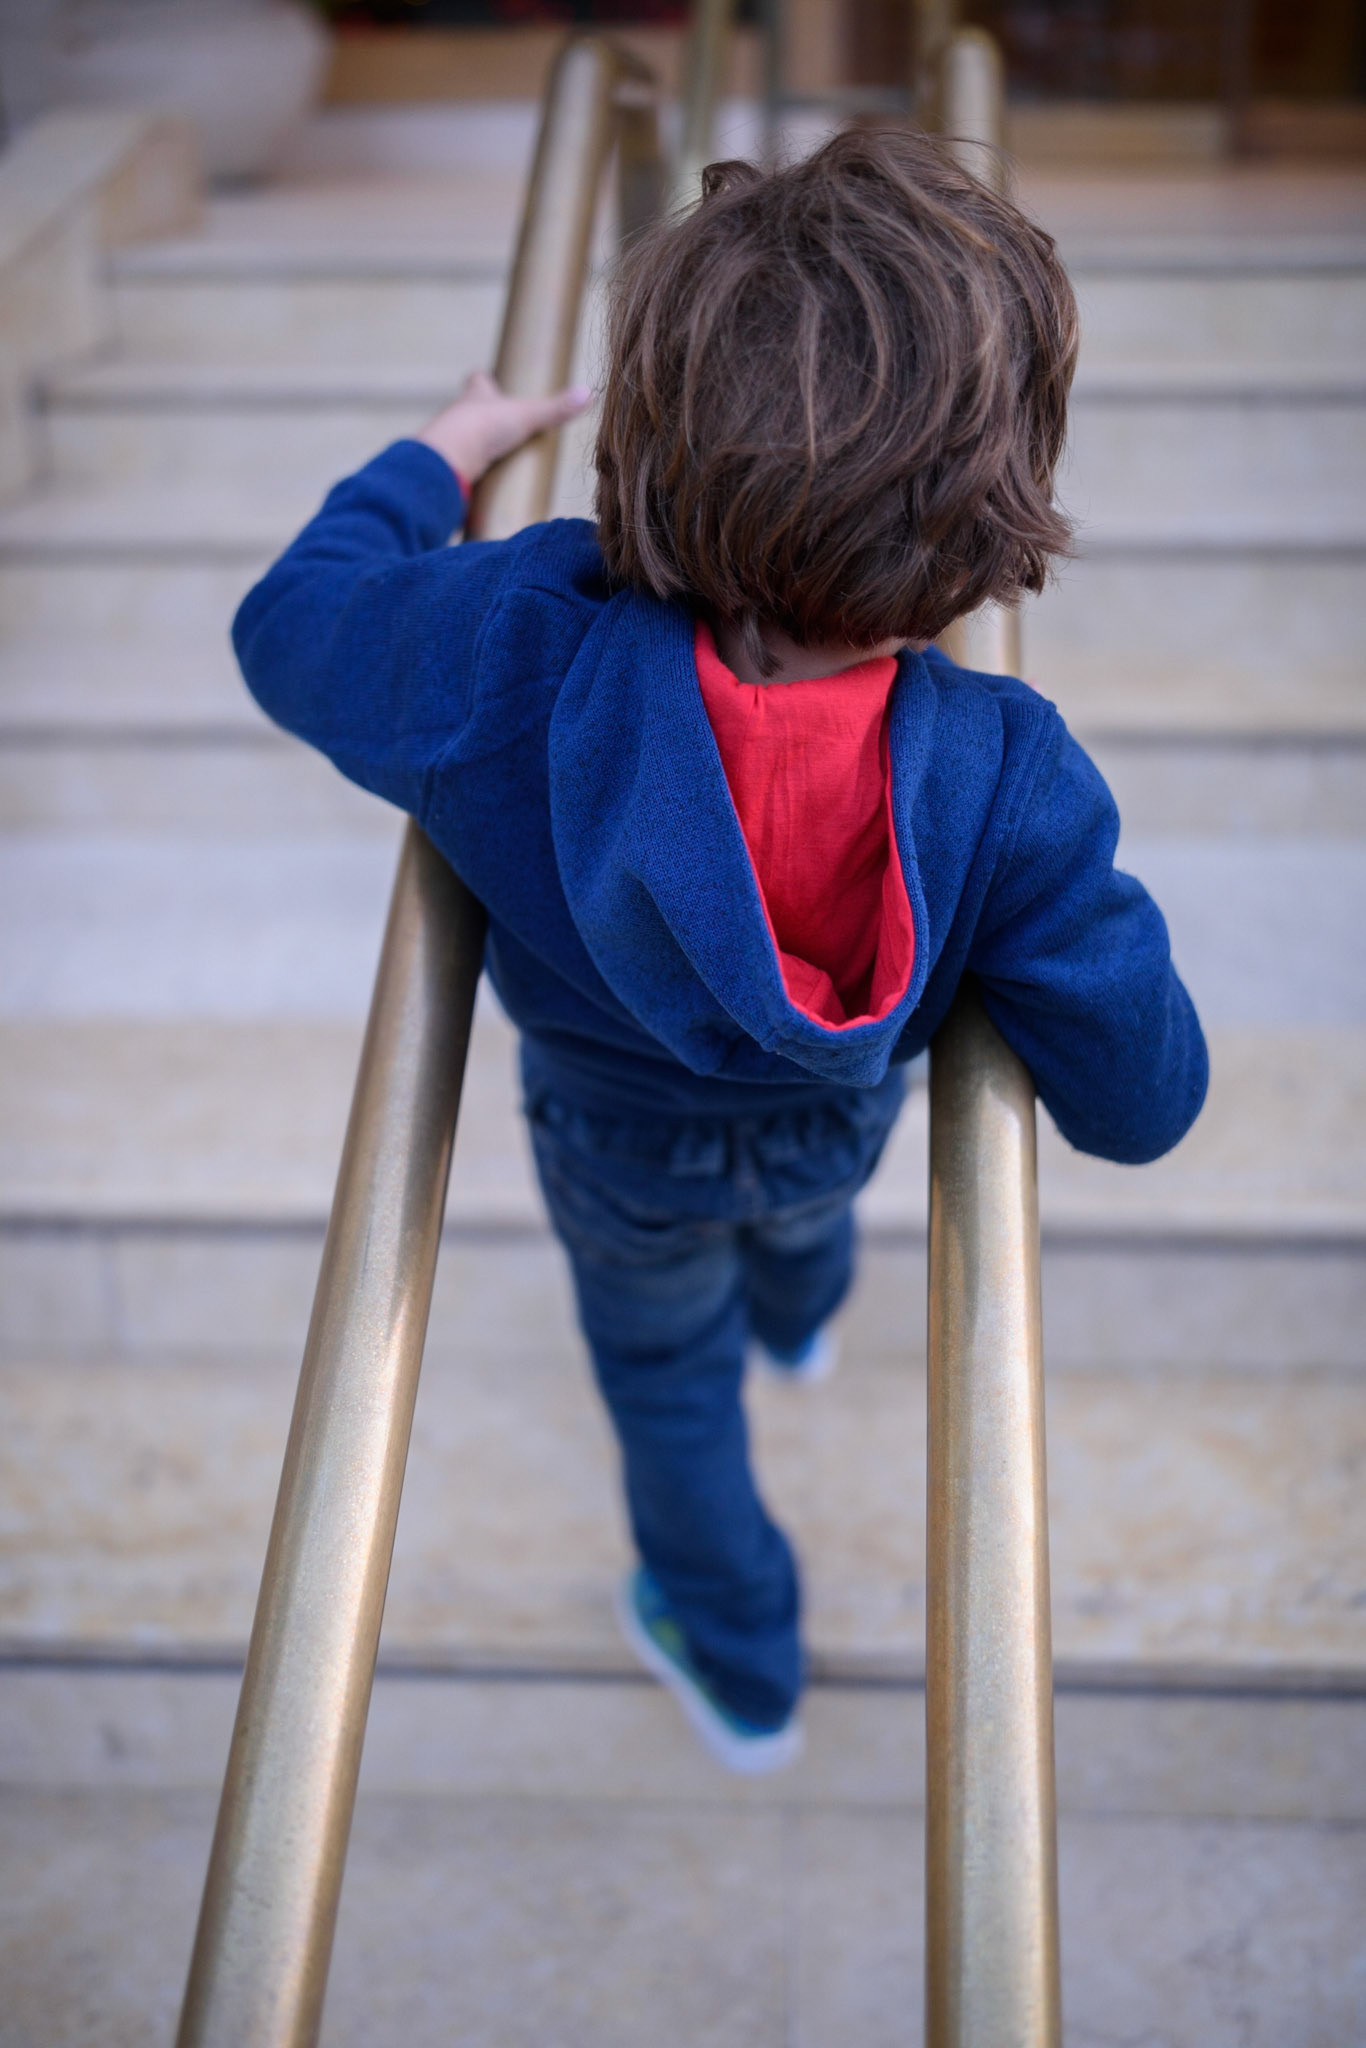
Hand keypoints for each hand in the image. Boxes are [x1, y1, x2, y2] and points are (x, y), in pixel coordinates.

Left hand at [417, 370, 592, 486]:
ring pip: (462, 440)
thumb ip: (557, 409)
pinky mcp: (447, 467)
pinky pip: (459, 468)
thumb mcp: (528, 415)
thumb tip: (590, 393)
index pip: (477, 380)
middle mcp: (459, 414)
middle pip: (469, 410)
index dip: (483, 380)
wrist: (449, 458)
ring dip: (475, 448)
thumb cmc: (484, 427)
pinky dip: (470, 474)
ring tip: (495, 460)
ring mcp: (450, 441)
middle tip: (499, 427)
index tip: (486, 378)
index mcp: (476, 395)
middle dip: (482, 417)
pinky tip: (482, 484)